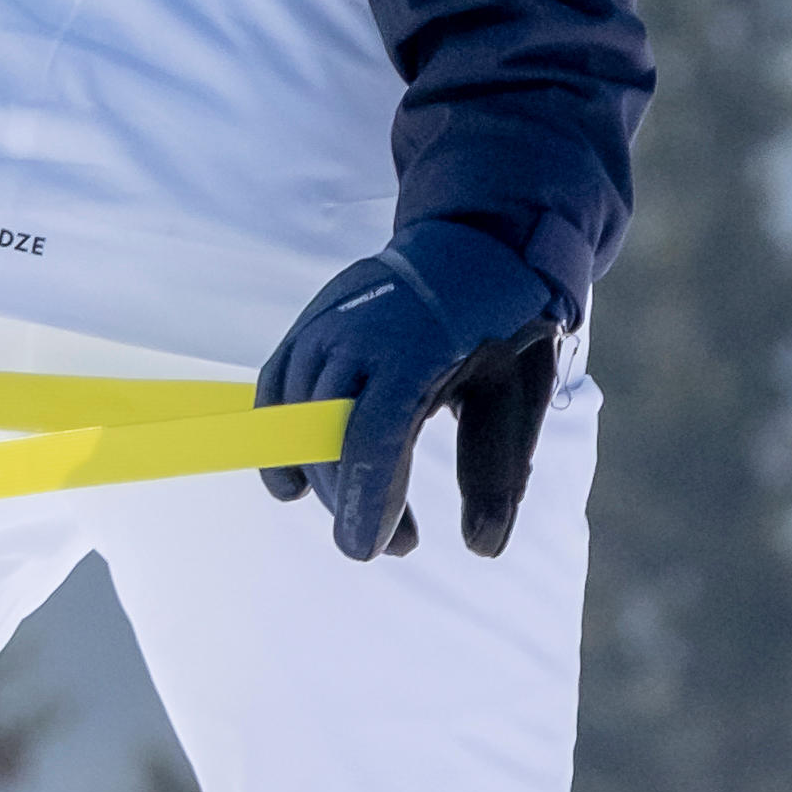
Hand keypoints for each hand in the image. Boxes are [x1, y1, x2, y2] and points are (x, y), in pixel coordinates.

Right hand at [256, 225, 563, 562]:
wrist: (475, 241)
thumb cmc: (502, 321)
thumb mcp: (516, 394)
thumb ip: (496, 471)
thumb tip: (483, 548)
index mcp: (416, 346)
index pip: (372, 436)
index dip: (365, 499)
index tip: (367, 551)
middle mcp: (358, 333)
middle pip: (328, 438)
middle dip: (352, 502)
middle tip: (398, 544)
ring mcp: (325, 324)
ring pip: (296, 420)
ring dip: (323, 480)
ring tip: (363, 514)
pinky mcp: (307, 325)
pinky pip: (275, 391)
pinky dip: (276, 441)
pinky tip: (291, 486)